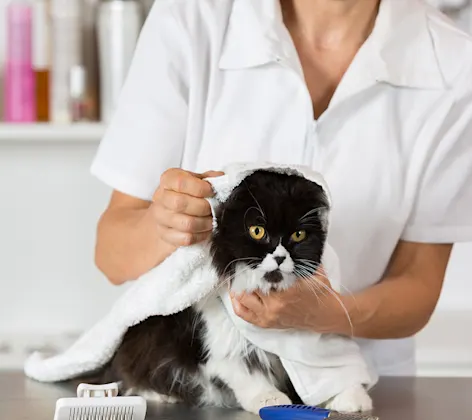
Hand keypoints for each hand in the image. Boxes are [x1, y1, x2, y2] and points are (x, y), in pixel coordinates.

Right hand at [151, 168, 223, 247]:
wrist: (172, 212)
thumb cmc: (189, 194)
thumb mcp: (198, 181)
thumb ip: (209, 178)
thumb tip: (221, 178)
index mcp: (169, 180)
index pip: (180, 182)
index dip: (200, 188)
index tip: (212, 191)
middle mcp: (161, 198)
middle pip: (180, 204)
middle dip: (203, 207)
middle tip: (214, 208)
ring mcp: (160, 218)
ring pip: (185, 224)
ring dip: (204, 223)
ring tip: (212, 220)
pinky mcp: (165, 235)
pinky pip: (186, 239)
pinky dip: (200, 236)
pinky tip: (205, 230)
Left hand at [230, 268, 352, 334]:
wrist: (326, 315)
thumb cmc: (320, 292)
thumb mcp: (313, 270)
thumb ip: (298, 258)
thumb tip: (284, 241)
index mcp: (285, 290)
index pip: (258, 275)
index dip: (250, 265)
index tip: (246, 257)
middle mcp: (274, 305)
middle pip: (247, 287)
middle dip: (242, 276)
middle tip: (239, 266)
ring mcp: (269, 316)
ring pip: (242, 300)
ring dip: (237, 288)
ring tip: (236, 278)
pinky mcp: (267, 323)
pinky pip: (244, 315)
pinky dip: (237, 304)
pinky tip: (236, 294)